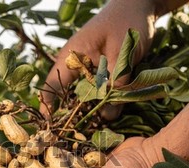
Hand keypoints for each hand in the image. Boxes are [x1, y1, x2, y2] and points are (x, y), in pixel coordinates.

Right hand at [40, 0, 156, 118]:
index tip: (50, 126)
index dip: (48, 107)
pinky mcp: (101, 70)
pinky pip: (98, 90)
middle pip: (67, 95)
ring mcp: (88, 68)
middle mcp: (75, 64)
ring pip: (85, 95)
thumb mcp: (123, 52)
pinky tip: (111, 111)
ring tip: (97, 125)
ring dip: (91, 109)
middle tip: (80, 133)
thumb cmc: (128, 21)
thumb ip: (116, 83)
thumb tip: (108, 116)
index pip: (52, 85)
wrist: (141, 4)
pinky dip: (103, 101)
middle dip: (73, 115)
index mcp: (71, 57)